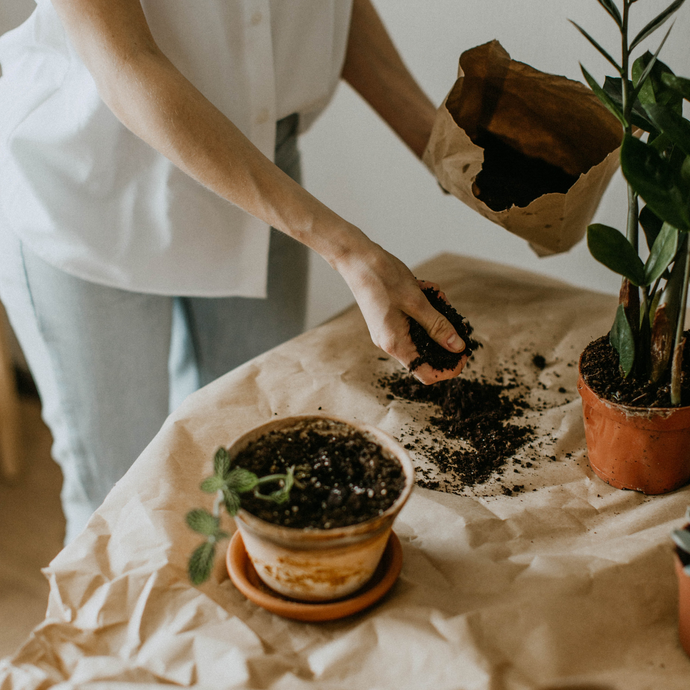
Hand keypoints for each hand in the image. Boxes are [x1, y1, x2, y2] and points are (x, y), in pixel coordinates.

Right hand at [335, 241, 467, 383]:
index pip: (426, 373)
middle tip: (453, 314)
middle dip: (444, 335)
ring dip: (434, 316)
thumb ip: (438, 326)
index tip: (464, 351)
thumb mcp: (417, 302)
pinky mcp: (389, 320)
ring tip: (436, 293)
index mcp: (395, 344)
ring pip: (422, 334)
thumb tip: (458, 347)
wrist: (357, 259)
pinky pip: (413, 321)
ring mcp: (388, 331)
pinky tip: (425, 289)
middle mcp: (390, 342)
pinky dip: (424, 308)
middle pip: (426, 355)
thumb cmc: (383, 278)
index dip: (448, 368)